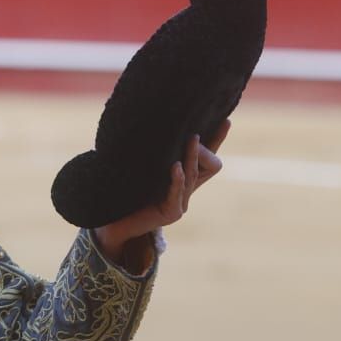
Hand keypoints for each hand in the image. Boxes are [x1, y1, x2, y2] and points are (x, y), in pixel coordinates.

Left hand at [93, 120, 228, 263]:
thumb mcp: (146, 166)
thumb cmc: (128, 190)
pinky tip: (176, 167)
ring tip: (192, 139)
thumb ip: (157, 152)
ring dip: (191, 157)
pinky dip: (177, 179)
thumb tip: (159, 119)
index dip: (218, 140)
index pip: (210, 158)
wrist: (115, 220)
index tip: (226, 120)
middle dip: (203, 150)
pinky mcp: (171, 214)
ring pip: (192, 176)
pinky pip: (176, 193)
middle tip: (194, 134)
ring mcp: (181, 204)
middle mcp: (187, 191)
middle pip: (208, 166)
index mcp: (185, 180)